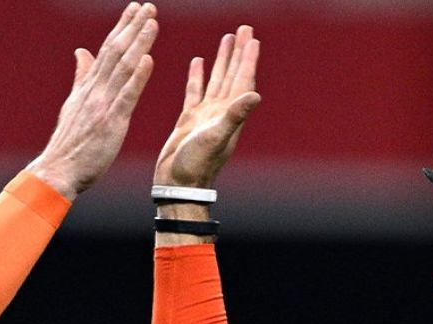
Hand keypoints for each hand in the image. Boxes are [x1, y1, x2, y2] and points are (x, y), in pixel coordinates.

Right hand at [26, 2, 157, 199]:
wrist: (57, 171)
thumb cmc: (69, 145)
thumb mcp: (73, 105)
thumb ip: (82, 77)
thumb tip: (82, 52)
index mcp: (88, 88)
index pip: (107, 51)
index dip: (122, 28)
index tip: (134, 9)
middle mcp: (95, 91)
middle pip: (116, 52)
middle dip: (132, 27)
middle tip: (148, 6)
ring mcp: (102, 105)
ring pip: (123, 68)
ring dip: (138, 43)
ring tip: (152, 22)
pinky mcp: (111, 123)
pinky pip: (126, 96)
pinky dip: (137, 77)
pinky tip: (148, 60)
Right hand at [153, 25, 259, 188]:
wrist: (177, 184)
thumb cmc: (197, 166)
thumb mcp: (217, 138)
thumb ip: (235, 116)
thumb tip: (255, 95)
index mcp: (230, 114)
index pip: (243, 79)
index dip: (248, 59)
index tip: (252, 38)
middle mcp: (221, 112)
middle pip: (233, 74)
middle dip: (239, 52)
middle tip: (244, 29)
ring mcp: (205, 115)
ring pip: (216, 80)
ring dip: (222, 60)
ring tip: (227, 39)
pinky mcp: (188, 120)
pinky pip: (195, 91)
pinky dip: (197, 76)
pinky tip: (198, 62)